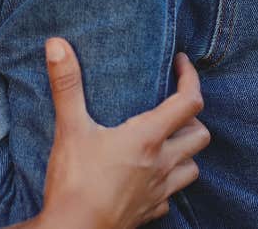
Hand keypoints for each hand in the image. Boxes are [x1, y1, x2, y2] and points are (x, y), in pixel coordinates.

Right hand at [40, 40, 208, 228]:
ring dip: (186, 151)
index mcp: (148, 139)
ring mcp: (159, 193)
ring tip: (168, 139)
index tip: (181, 62)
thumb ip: (67, 84)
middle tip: (173, 103)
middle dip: (192, 115)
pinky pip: (171, 196)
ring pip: (193, 168)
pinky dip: (168, 182)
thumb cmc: (75, 182)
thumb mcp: (69, 127)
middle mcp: (162, 165)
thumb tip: (58, 44)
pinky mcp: (149, 213)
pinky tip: (150, 177)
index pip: (188, 102)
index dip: (190, 78)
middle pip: (199, 135)